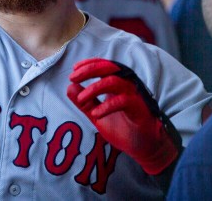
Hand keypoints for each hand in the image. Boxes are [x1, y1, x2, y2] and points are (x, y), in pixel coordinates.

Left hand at [67, 58, 181, 174]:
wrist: (142, 147)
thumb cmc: (123, 128)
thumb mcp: (97, 115)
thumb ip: (85, 103)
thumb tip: (69, 88)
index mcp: (118, 83)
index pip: (103, 66)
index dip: (88, 64)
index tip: (74, 69)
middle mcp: (127, 85)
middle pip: (109, 67)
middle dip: (89, 70)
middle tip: (73, 77)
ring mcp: (134, 95)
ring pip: (114, 81)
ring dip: (94, 87)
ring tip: (81, 98)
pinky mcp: (139, 108)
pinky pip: (123, 101)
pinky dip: (106, 106)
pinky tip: (96, 114)